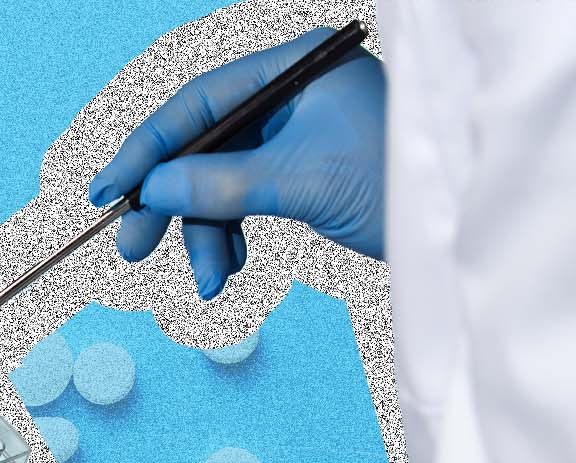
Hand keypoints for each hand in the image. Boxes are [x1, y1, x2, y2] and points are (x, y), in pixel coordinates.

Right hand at [88, 26, 386, 298]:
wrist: (464, 231)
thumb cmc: (400, 184)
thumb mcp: (300, 182)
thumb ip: (219, 183)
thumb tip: (155, 190)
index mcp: (295, 70)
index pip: (200, 101)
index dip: (149, 148)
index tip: (111, 190)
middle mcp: (292, 96)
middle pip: (203, 144)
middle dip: (170, 202)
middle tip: (133, 246)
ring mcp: (297, 137)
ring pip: (219, 183)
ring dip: (204, 235)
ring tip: (210, 279)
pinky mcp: (302, 175)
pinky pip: (244, 202)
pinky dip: (230, 237)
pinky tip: (229, 268)